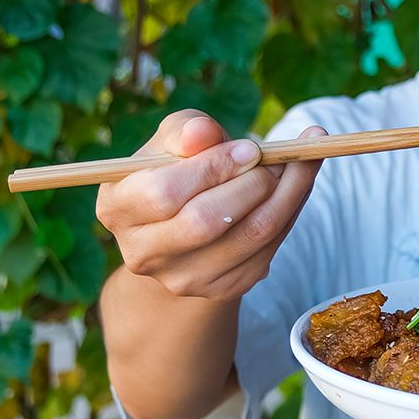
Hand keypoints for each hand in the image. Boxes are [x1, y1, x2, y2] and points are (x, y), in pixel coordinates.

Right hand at [95, 110, 323, 300]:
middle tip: (279, 156)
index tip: (250, 147)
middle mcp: (142, 252)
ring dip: (286, 195)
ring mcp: (182, 278)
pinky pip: (268, 250)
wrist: (184, 225)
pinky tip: (296, 187)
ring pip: (249, 237)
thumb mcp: (172, 140)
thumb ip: (186, 130)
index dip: (213, 168)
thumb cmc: (176, 169)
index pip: (164, 193)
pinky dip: (290, 213)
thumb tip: (203, 132)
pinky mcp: (222, 289)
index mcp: (117, 208)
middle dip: (253, 183)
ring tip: (300, 163)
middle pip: (206, 222)